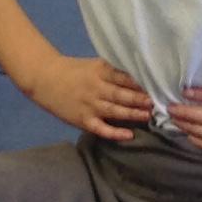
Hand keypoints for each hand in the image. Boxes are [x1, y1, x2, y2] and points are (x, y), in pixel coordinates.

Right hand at [23, 54, 153, 141]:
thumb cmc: (72, 71)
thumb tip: (138, 78)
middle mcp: (96, 88)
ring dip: (133, 114)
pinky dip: (115, 133)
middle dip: (141, 99)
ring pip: (115, 111)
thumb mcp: (94, 65)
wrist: (44, 78)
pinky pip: (101, 128)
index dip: (141, 83)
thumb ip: (113, 72)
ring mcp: (89, 105)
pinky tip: (128, 135)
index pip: (125, 78)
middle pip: (122, 95)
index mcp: (100, 71)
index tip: (157, 86)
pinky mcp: (83, 120)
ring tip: (149, 116)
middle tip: (157, 103)